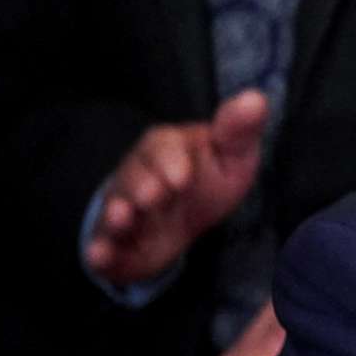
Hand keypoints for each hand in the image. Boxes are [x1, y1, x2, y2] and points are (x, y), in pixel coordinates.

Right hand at [85, 91, 268, 286]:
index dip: (170, 160)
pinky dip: (101, 252)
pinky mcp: (116, 243)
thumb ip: (238, 131)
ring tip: (121, 219)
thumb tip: (256, 99)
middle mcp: (136, 177)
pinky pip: (104, 247)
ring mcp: (123, 210)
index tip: (182, 176)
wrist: (182, 217)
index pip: (162, 147)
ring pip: (114, 211)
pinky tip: (99, 256)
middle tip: (152, 196)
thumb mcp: (232, 155)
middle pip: (133, 178)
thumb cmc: (208, 178)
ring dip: (116, 216)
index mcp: (165, 149)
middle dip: (141, 186)